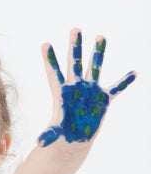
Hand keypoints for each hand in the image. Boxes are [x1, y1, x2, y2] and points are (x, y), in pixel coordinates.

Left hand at [38, 29, 135, 146]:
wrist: (75, 139)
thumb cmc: (61, 135)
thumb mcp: (54, 135)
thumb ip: (48, 136)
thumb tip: (39, 143)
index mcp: (61, 93)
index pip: (54, 73)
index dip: (50, 60)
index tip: (45, 44)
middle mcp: (76, 87)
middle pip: (75, 63)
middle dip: (75, 47)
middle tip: (75, 29)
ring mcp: (90, 91)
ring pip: (95, 68)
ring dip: (98, 53)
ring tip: (101, 36)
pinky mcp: (103, 99)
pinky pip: (116, 89)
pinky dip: (124, 82)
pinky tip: (133, 73)